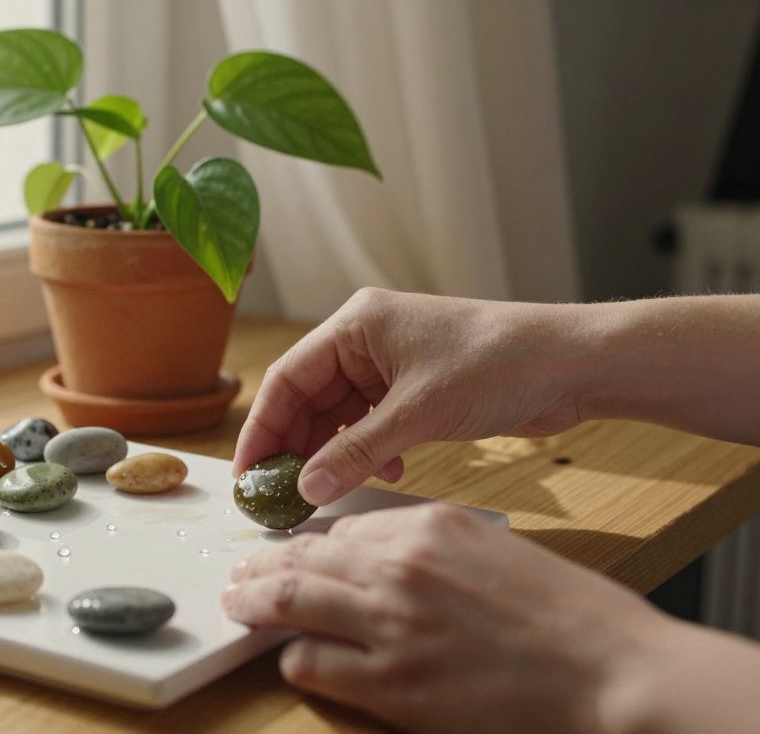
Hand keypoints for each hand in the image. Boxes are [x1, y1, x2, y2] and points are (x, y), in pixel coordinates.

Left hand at [221, 504, 671, 733]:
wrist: (613, 673)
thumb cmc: (570, 616)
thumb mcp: (497, 550)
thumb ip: (433, 547)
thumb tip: (380, 557)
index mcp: (430, 526)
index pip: (343, 529)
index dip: (309, 544)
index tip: (290, 551)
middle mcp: (401, 566)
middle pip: (306, 559)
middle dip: (264, 567)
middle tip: (242, 575)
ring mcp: (391, 624)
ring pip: (294, 602)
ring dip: (258, 604)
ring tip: (239, 605)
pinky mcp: (391, 684)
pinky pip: (313, 662)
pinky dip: (295, 658)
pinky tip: (292, 658)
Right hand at [234, 288, 596, 503]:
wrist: (573, 363)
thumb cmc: (499, 364)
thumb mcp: (417, 414)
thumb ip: (356, 453)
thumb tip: (305, 488)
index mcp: (356, 325)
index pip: (288, 378)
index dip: (263, 427)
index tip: (248, 473)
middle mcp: (367, 340)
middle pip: (308, 398)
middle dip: (296, 446)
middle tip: (281, 495)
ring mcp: (392, 363)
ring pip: (340, 415)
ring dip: (335, 453)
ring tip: (327, 492)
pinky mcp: (416, 387)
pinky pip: (372, 423)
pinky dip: (370, 451)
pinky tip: (386, 473)